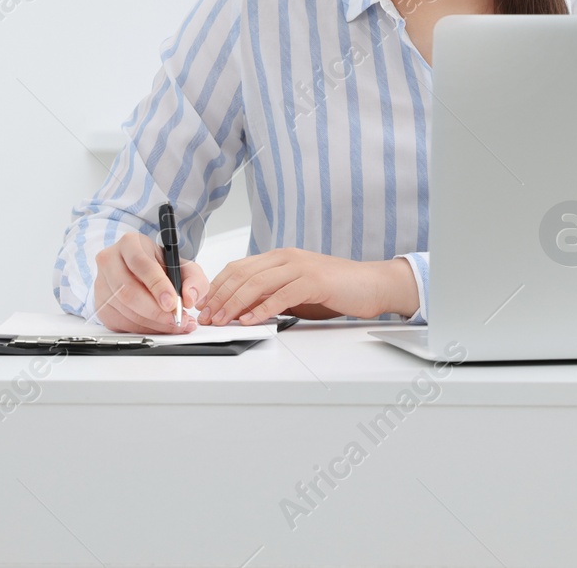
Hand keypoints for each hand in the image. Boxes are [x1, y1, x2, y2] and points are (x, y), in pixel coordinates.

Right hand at [93, 232, 208, 333]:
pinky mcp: (100, 305)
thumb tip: (188, 297)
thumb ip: (194, 279)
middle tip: (176, 318)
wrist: (145, 273)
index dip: (157, 285)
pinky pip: (120, 323)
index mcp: (130, 243)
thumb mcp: (185, 266)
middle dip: (155, 311)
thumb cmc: (162, 267)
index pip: (140, 264)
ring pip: (124, 310)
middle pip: (128, 291)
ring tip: (173, 323)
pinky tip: (157, 325)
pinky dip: (142, 328)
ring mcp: (101, 284)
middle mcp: (110, 261)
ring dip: (152, 323)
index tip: (172, 302)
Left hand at [200, 249, 418, 325]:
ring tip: (222, 321)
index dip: (217, 288)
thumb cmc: (335, 289)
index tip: (204, 307)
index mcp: (279, 257)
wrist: (371, 284)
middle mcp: (286, 257)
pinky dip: (263, 309)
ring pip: (257, 283)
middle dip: (220, 297)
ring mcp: (300, 267)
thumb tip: (242, 309)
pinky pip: (282, 294)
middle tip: (207, 317)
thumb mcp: (296, 292)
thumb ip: (271, 296)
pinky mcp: (314, 281)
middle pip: (242, 274)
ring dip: (235, 304)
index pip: (238, 268)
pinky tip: (250, 320)